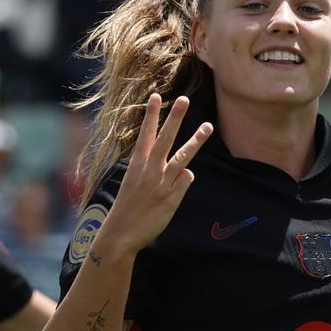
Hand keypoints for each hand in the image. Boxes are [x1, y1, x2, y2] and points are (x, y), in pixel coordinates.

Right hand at [97, 94, 212, 255]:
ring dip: (196, 140)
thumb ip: (154, 173)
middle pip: (166, 139)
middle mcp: (150, 171)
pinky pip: (185, 181)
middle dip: (174, 118)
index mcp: (136, 166)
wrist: (122, 234)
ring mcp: (162, 184)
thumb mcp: (133, 185)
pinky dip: (183, 181)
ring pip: (183, 157)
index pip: (145, 135)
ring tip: (208, 127)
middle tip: (184, 100)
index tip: (155, 96)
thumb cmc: (127, 209)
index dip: (150, 115)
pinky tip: (173, 190)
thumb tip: (185, 170)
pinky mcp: (172, 198)